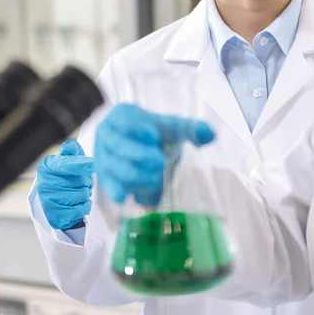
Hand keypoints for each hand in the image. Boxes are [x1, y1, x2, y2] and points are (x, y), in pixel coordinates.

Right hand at [35, 139, 94, 229]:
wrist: (56, 199)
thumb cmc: (65, 176)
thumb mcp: (68, 159)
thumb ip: (71, 150)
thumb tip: (70, 146)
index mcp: (47, 166)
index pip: (66, 164)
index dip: (81, 164)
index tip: (92, 164)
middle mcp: (45, 183)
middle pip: (79, 181)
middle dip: (86, 181)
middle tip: (81, 182)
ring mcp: (48, 200)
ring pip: (81, 195)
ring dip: (86, 194)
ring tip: (79, 192)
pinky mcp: (55, 215)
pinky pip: (79, 210)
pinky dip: (84, 206)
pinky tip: (79, 203)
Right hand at [93, 103, 214, 205]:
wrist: (137, 148)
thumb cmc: (152, 134)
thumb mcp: (169, 128)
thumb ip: (189, 128)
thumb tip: (210, 134)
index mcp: (121, 117)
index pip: (124, 120)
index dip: (137, 128)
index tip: (155, 136)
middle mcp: (107, 136)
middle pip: (118, 146)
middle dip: (139, 155)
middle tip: (160, 162)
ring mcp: (103, 157)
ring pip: (114, 167)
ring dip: (135, 175)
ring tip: (157, 181)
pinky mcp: (104, 177)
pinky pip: (108, 184)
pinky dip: (116, 190)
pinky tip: (125, 197)